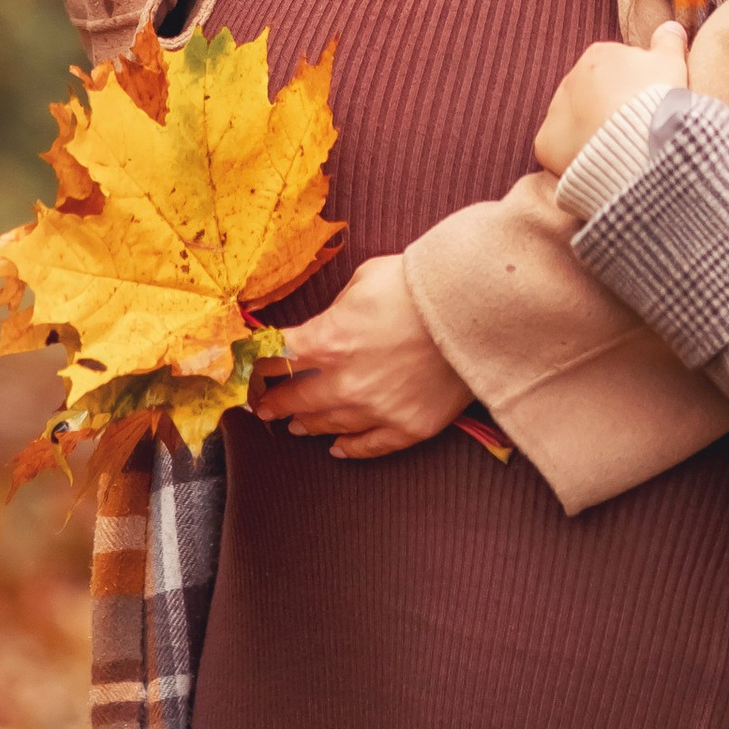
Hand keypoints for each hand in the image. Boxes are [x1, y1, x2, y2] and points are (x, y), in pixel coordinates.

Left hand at [252, 252, 473, 459]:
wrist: (476, 306)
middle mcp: (346, 381)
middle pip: (297, 399)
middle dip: (275, 402)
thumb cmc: (420, 282)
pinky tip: (337, 449)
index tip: (252, 371)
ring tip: (296, 426)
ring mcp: (378, 409)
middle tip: (264, 407)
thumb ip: (338, 308)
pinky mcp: (409, 426)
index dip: (261, 365)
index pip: (279, 359)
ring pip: (329, 425)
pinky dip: (350, 449)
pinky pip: (371, 446)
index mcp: (329, 339)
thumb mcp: (365, 278)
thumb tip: (329, 323)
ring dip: (307, 425)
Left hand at [534, 25, 690, 183]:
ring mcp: (556, 111)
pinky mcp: (546, 143)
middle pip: (590, 95)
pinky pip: (559, 149)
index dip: (632, 90)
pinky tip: (597, 162)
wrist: (640, 142)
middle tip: (632, 127)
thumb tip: (671, 26)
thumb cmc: (658, 99)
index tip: (645, 104)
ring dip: (590, 131)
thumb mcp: (672, 64)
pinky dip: (573, 156)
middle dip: (607, 109)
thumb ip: (668, 41)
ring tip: (617, 147)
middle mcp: (570, 79)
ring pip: (574, 121)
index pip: (613, 71)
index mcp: (599, 55)